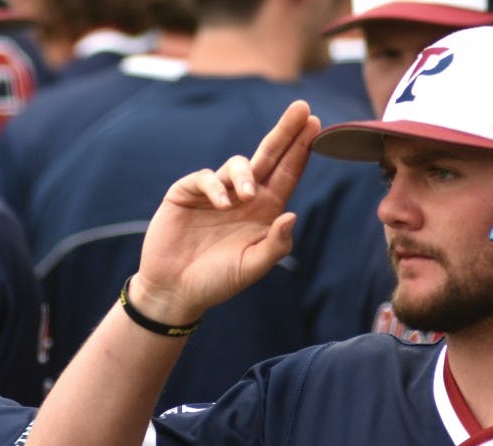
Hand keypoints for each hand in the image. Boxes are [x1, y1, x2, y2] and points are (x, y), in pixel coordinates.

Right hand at [132, 100, 320, 322]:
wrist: (175, 290)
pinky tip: (221, 204)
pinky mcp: (187, 193)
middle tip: (302, 108)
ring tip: (247, 197)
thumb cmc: (218, 281)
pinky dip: (216, 187)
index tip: (316, 124)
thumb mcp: (253, 266)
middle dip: (285, 131)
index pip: (287, 174)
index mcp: (265, 211)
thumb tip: (292, 214)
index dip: (301, 150)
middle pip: (268, 156)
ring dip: (246, 175)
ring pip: (238, 164)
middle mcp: (244, 197)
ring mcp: (216, 193)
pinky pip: (205, 178)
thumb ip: (276, 244)